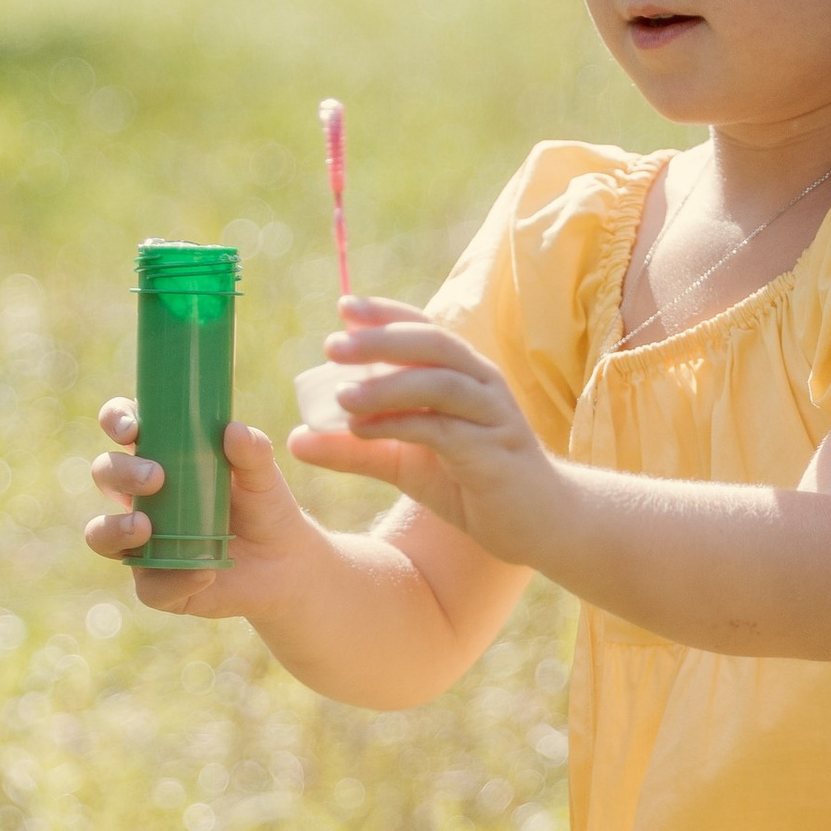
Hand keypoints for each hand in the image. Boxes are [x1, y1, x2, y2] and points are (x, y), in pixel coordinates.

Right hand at [85, 396, 324, 620]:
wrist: (285, 564)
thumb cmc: (265, 508)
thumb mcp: (264, 477)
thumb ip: (253, 452)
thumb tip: (234, 430)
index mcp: (160, 459)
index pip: (123, 428)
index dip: (115, 419)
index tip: (131, 427)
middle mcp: (142, 499)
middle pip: (105, 474)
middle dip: (119, 472)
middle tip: (155, 477)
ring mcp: (143, 542)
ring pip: (100, 534)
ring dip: (113, 528)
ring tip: (144, 528)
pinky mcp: (157, 585)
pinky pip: (148, 586)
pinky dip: (173, 581)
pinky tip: (202, 572)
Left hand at [287, 298, 561, 562]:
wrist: (535, 523)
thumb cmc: (470, 481)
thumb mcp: (403, 463)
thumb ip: (354, 449)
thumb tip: (295, 439)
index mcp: (463, 373)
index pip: (424, 328)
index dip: (386, 314)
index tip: (343, 307)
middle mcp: (481, 383)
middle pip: (433, 344)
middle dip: (381, 340)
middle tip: (332, 346)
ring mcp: (492, 415)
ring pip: (440, 383)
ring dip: (388, 385)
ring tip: (342, 397)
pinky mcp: (494, 453)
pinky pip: (445, 429)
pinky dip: (402, 425)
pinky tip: (364, 432)